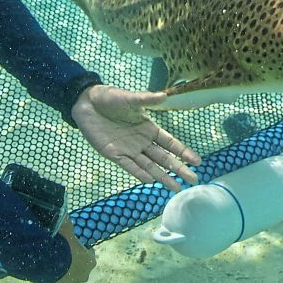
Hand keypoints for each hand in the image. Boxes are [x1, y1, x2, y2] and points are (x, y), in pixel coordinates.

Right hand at [44, 220, 95, 282]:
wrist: (46, 259)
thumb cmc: (61, 242)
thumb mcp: (67, 227)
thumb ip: (69, 224)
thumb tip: (66, 214)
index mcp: (90, 261)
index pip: (89, 254)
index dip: (82, 248)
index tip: (74, 243)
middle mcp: (83, 275)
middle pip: (81, 267)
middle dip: (74, 261)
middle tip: (64, 251)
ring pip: (69, 277)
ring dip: (64, 270)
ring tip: (54, 260)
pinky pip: (57, 281)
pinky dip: (54, 275)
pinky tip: (48, 267)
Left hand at [70, 85, 200, 191]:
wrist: (86, 104)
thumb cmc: (110, 98)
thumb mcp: (130, 98)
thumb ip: (146, 99)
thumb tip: (165, 95)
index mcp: (149, 128)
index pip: (170, 143)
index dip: (183, 152)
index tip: (197, 161)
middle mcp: (142, 142)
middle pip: (163, 158)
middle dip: (178, 168)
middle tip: (193, 180)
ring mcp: (129, 150)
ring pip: (149, 166)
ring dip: (162, 176)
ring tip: (176, 187)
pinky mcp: (114, 154)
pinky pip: (129, 166)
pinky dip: (139, 173)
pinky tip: (150, 181)